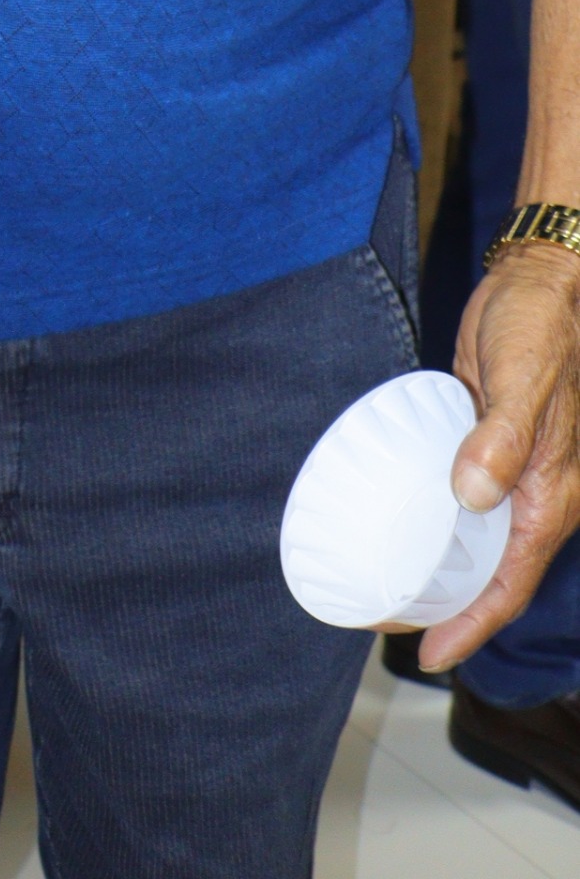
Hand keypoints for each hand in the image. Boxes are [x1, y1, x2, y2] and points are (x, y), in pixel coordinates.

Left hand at [417, 244, 579, 672]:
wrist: (543, 282)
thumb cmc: (542, 329)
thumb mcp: (521, 381)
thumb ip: (501, 438)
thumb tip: (473, 496)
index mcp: (549, 496)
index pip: (510, 583)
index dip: (472, 625)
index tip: (430, 654)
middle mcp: (532, 493)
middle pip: (491, 572)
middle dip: (450, 607)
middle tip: (389, 619)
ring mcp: (510, 469)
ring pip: (476, 538)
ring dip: (440, 565)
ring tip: (389, 581)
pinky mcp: (485, 441)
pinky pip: (461, 496)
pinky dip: (435, 517)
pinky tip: (399, 517)